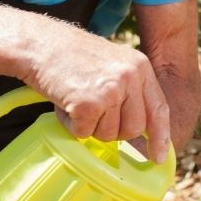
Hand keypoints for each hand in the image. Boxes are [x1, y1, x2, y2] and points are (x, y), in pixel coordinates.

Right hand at [22, 22, 171, 162]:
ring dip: (90, 126)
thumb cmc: (72, 56)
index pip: (159, 108)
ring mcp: (111, 91)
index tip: (159, 157)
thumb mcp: (113, 64)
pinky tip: (65, 103)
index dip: (160, 136)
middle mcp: (130, 77)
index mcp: (140, 66)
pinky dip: (71, 125)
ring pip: (109, 134)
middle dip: (113, 129)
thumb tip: (140, 129)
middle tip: (93, 112)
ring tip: (77, 100)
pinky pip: (84, 133)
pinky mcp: (89, 104)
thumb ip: (130, 90)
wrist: (39, 44)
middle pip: (134, 129)